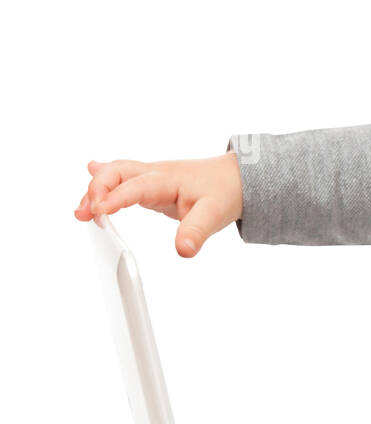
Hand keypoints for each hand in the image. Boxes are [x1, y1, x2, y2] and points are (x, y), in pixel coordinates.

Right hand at [73, 152, 243, 257]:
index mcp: (167, 180)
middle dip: (96, 189)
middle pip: (117, 173)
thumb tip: (183, 251)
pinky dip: (104, 179)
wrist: (236, 178)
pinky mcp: (150, 183)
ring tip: (81, 211)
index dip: (115, 197)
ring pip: (115, 173)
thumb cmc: (225, 192)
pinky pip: (122, 177)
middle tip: (83, 214)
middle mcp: (154, 174)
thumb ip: (196, 232)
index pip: (134, 186)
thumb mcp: (214, 214)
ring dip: (96, 188)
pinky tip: (90, 176)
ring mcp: (150, 176)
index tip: (99, 211)